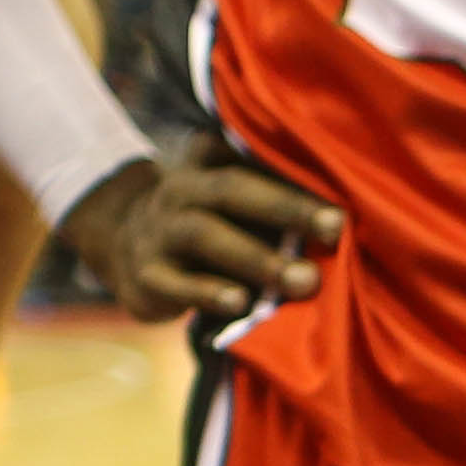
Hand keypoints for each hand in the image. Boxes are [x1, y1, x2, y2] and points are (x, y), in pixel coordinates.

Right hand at [62, 153, 339, 319]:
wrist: (122, 246)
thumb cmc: (205, 223)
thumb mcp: (226, 198)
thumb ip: (270, 196)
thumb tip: (341, 212)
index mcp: (207, 165)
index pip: (252, 161)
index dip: (296, 177)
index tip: (343, 203)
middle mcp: (181, 191)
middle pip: (232, 191)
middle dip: (287, 209)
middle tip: (335, 229)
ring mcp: (159, 232)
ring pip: (206, 236)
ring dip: (257, 258)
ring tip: (303, 280)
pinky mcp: (146, 276)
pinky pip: (176, 283)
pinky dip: (208, 293)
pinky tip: (240, 304)